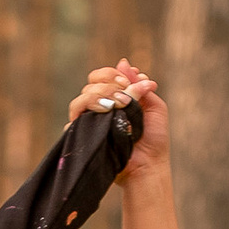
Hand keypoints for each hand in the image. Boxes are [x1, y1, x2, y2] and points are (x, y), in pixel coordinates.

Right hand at [72, 57, 165, 174]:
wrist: (149, 165)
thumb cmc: (154, 139)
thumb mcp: (154, 105)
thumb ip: (140, 84)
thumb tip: (123, 63)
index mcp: (115, 98)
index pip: (101, 77)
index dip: (111, 75)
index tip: (127, 82)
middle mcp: (100, 108)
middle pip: (90, 85)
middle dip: (108, 85)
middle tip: (125, 96)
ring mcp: (90, 123)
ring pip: (81, 99)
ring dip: (100, 98)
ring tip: (119, 106)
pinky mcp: (83, 137)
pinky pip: (74, 121)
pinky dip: (88, 114)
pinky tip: (105, 115)